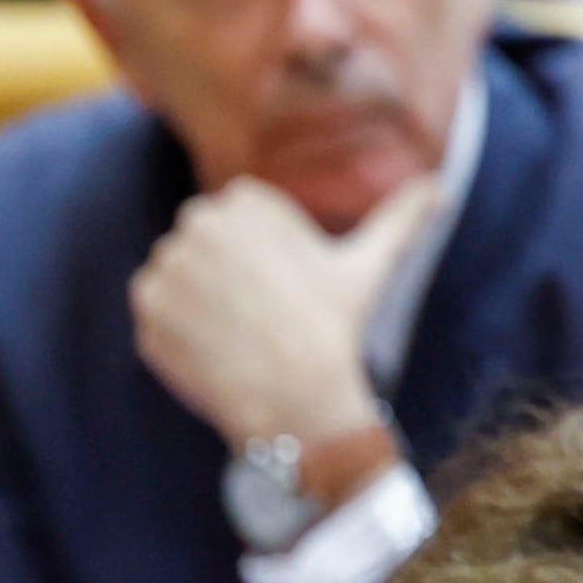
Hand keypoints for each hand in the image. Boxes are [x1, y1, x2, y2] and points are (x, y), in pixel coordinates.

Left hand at [133, 174, 434, 484]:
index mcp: (242, 204)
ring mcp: (163, 272)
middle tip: (264, 312)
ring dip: (203, 300)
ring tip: (243, 332)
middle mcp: (193, 228)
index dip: (264, 252)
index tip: (284, 284)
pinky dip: (182, 332)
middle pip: (204, 243)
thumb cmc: (335, 326)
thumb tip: (438, 184)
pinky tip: (220, 350)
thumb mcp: (371, 264)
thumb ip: (401, 216)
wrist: (296, 398)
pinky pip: (158, 315)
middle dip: (227, 272)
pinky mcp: (144, 316)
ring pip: (180, 277)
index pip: (238, 214)